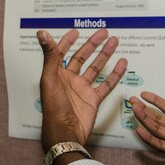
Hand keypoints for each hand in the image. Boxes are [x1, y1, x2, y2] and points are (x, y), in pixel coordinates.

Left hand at [38, 28, 126, 151]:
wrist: (65, 133)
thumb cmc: (53, 108)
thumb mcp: (50, 78)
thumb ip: (49, 55)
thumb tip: (42, 33)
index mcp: (56, 74)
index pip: (62, 53)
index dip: (67, 42)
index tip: (75, 31)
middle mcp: (69, 80)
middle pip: (82, 57)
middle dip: (92, 44)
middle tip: (103, 32)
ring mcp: (82, 89)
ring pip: (96, 68)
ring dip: (105, 55)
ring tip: (114, 42)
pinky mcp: (93, 99)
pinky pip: (106, 84)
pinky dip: (115, 74)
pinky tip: (122, 63)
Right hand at [130, 74, 164, 153]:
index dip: (155, 100)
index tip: (144, 94)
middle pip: (157, 118)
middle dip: (144, 109)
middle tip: (132, 100)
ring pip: (156, 128)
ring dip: (144, 118)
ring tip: (133, 109)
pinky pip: (159, 144)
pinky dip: (148, 138)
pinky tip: (139, 130)